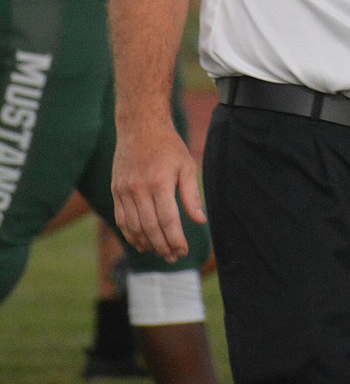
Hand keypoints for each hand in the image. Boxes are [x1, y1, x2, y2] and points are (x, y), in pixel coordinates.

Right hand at [112, 110, 206, 263]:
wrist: (140, 126)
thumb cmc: (168, 146)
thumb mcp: (186, 165)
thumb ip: (192, 195)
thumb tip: (200, 220)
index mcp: (159, 183)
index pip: (167, 221)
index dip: (175, 240)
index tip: (183, 251)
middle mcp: (139, 189)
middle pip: (150, 228)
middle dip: (163, 247)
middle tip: (173, 257)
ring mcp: (124, 190)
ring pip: (134, 227)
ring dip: (147, 244)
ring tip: (160, 252)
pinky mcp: (116, 190)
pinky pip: (121, 219)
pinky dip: (130, 234)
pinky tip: (141, 243)